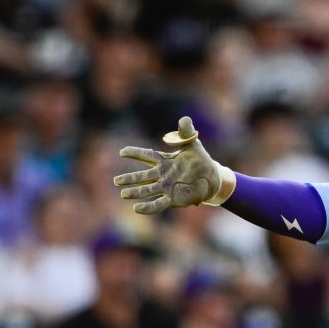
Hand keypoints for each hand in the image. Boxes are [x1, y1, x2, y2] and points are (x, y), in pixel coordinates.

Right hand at [113, 117, 232, 213]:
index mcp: (165, 161)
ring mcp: (167, 188)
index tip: (122, 152)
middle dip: (130, 179)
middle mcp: (163, 175)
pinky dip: (148, 207)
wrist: (212, 177)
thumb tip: (184, 119)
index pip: (147, 156)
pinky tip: (136, 208)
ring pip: (147, 191)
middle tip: (116, 181)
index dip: (135, 153)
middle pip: (143, 177)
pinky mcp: (174, 199)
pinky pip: (158, 204)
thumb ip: (186, 133)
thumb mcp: (193, 144)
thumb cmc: (200, 160)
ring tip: (123, 194)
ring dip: (135, 192)